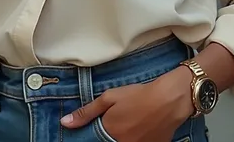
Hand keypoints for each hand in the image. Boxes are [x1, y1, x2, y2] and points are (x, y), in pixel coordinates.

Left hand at [60, 67, 193, 141]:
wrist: (169, 100)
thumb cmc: (137, 96)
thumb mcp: (109, 98)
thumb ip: (86, 112)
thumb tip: (64, 123)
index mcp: (109, 134)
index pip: (94, 140)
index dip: (93, 134)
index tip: (94, 129)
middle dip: (108, 135)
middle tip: (117, 122)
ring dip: (122, 136)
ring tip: (130, 123)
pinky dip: (136, 138)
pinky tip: (140, 128)